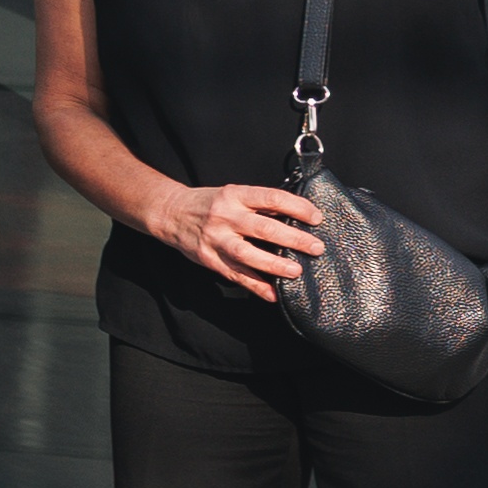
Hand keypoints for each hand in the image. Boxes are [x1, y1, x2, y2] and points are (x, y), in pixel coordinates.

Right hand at [161, 177, 322, 299]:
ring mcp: (216, 239)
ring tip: (296, 271)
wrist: (171, 213)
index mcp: (234, 195)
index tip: (316, 217)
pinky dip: (256, 286)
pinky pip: (235, 275)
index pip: (271, 198)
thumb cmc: (209, 204)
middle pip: (264, 229)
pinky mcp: (209, 259)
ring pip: (248, 254)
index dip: (297, 207)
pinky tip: (272, 293)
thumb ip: (259, 205)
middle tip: (315, 248)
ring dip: (274, 265)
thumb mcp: (233, 194)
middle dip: (294, 239)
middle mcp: (225, 216)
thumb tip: (296, 217)